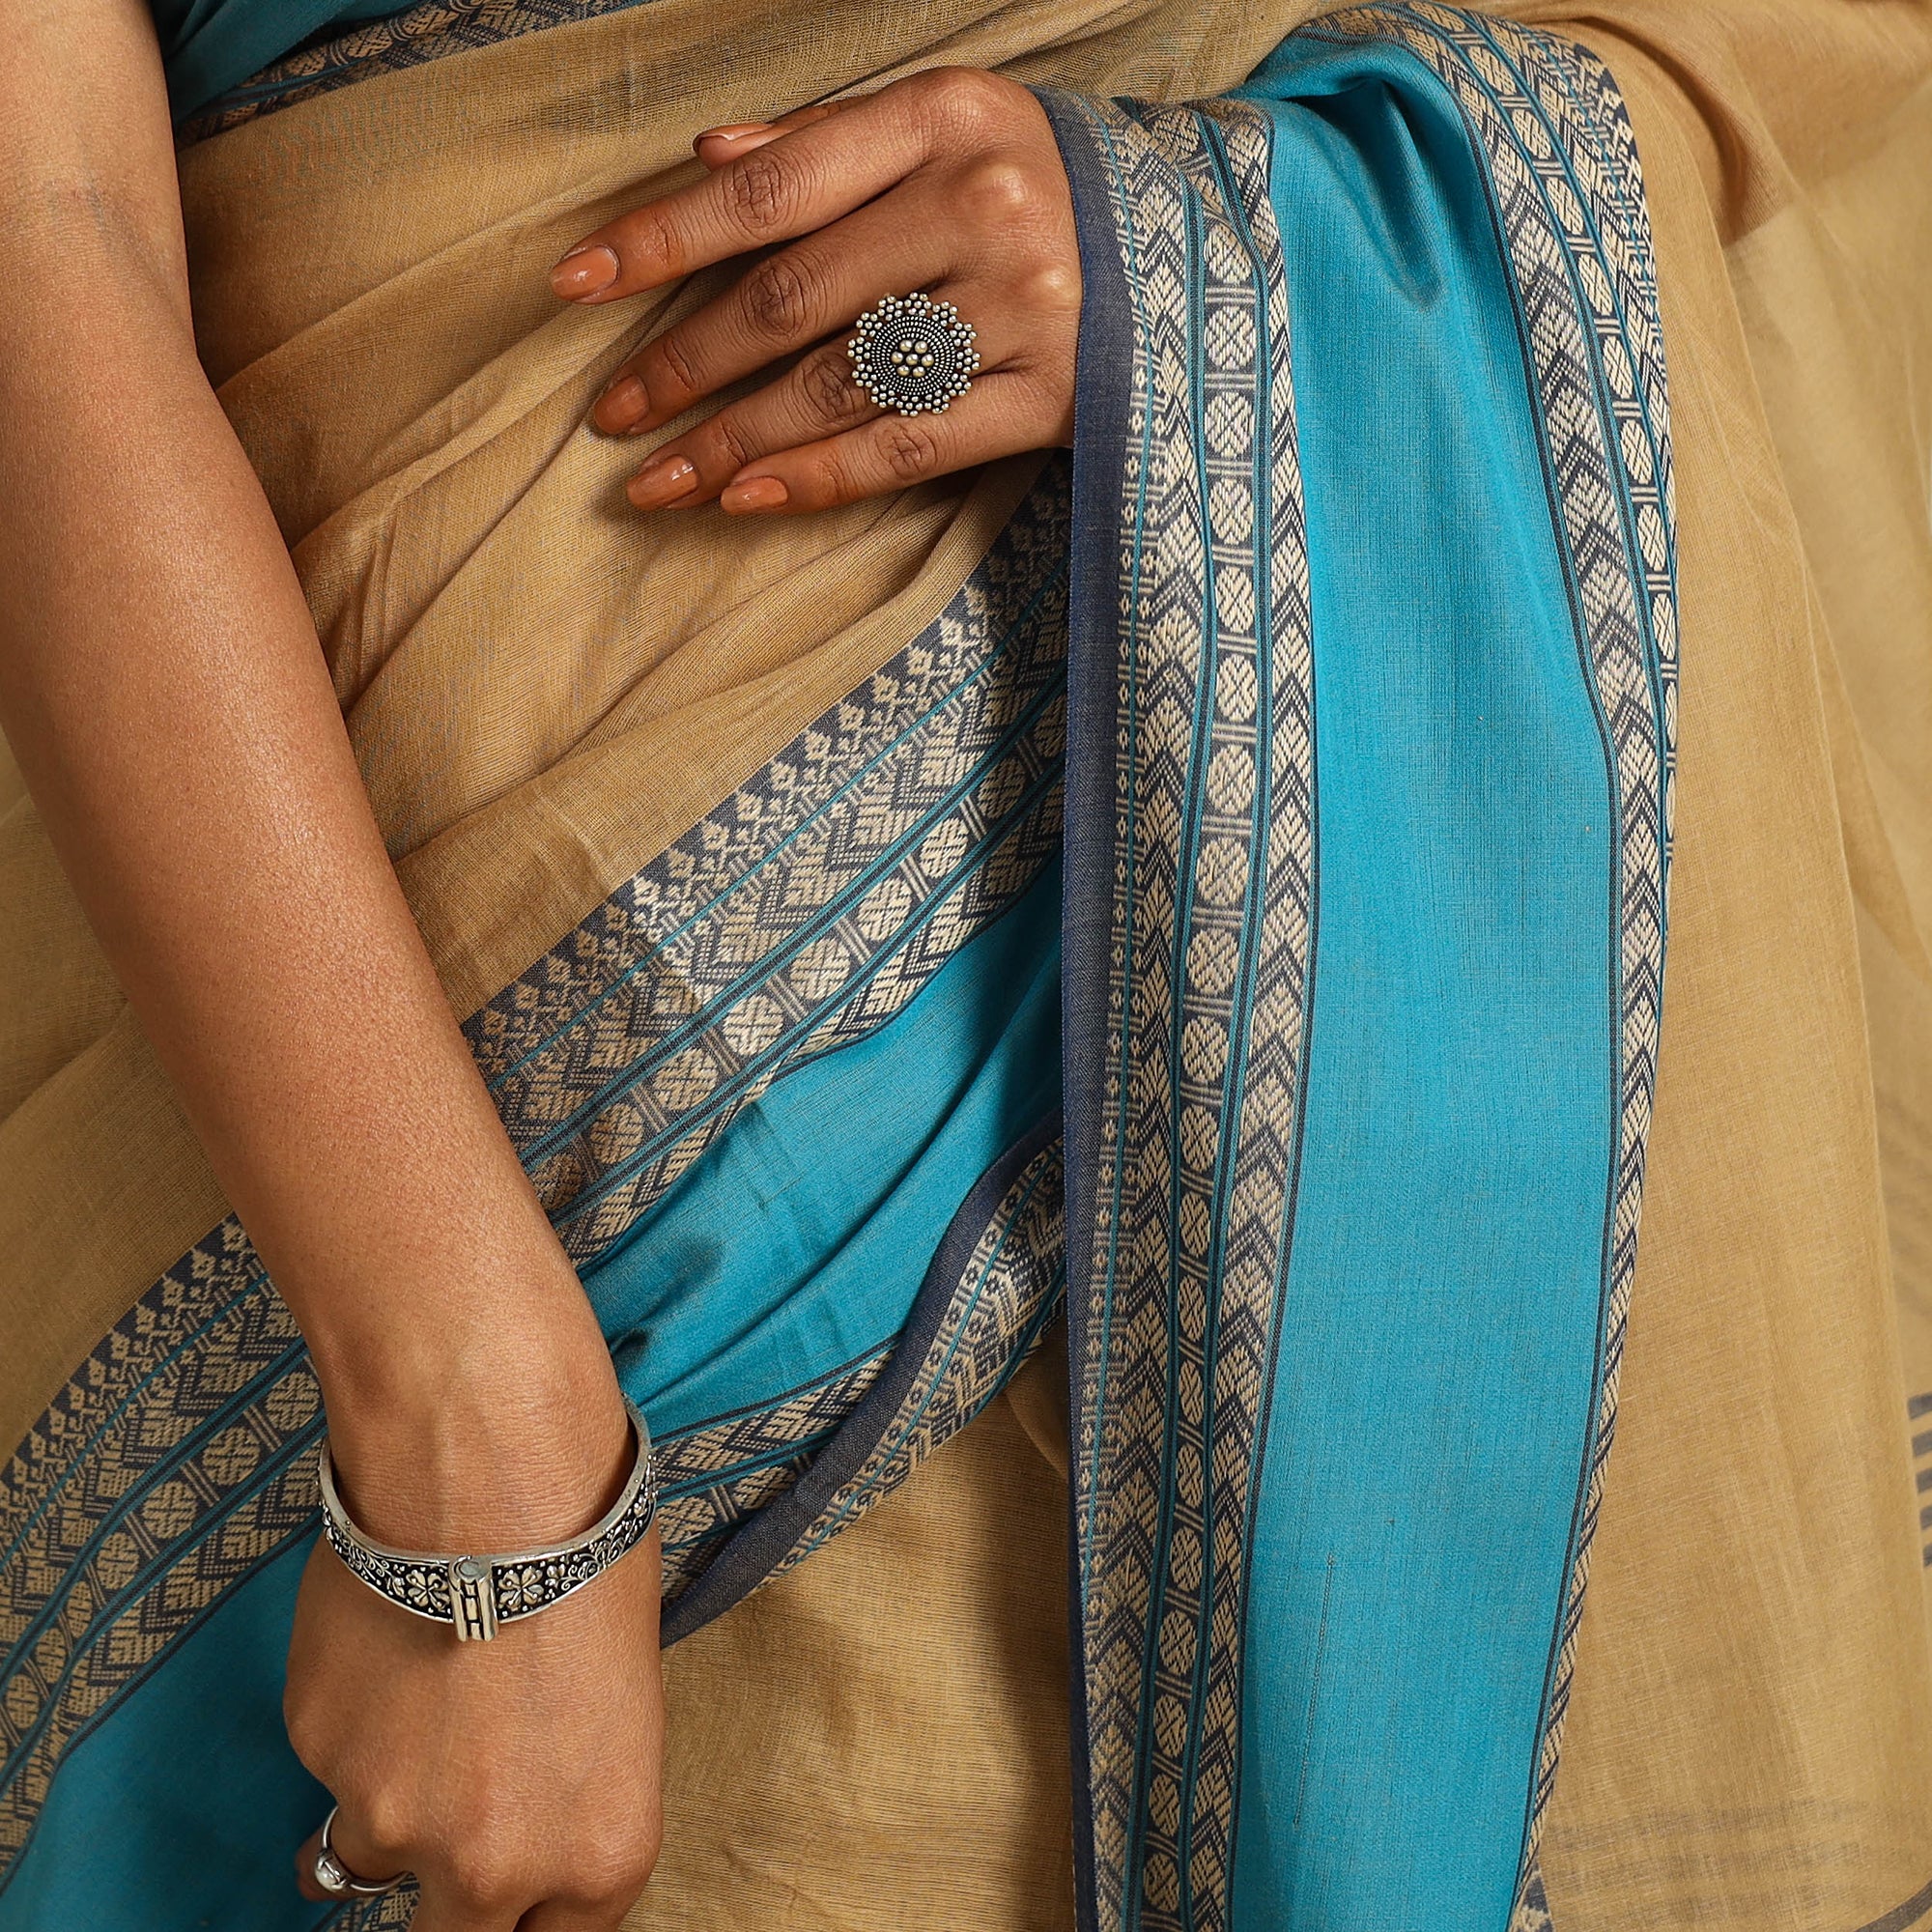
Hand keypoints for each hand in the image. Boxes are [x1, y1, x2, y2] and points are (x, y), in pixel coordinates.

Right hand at [286, 1375, 664, 1931]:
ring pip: (372, 1855)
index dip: (536, 1902)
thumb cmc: (591, 1555)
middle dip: (454, 1897)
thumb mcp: (628, 1693)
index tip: (520, 1871)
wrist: (491, 1473)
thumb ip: (573, 1789)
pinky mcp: (320, 1757)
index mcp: (598, 1855)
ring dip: (389, 1805)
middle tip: (452, 1831)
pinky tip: (389, 1638)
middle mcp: (495, 1866)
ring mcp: (395, 1821)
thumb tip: (535, 1804)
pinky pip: (334, 1766)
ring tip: (417, 1705)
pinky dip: (352, 1724)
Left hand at [548, 67, 1078, 514]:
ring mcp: (1023, 306)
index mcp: (944, 118)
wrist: (1208, 256)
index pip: (769, 186)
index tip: (574, 286)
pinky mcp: (1053, 397)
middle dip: (683, 363)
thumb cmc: (1048, 186)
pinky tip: (747, 501)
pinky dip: (821, 477)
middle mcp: (982, 204)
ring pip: (840, 384)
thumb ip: (830, 142)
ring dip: (733, 442)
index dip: (661, 237)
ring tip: (656, 481)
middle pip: (792, 297)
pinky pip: (910, 447)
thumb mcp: (953, 127)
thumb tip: (701, 158)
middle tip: (611, 414)